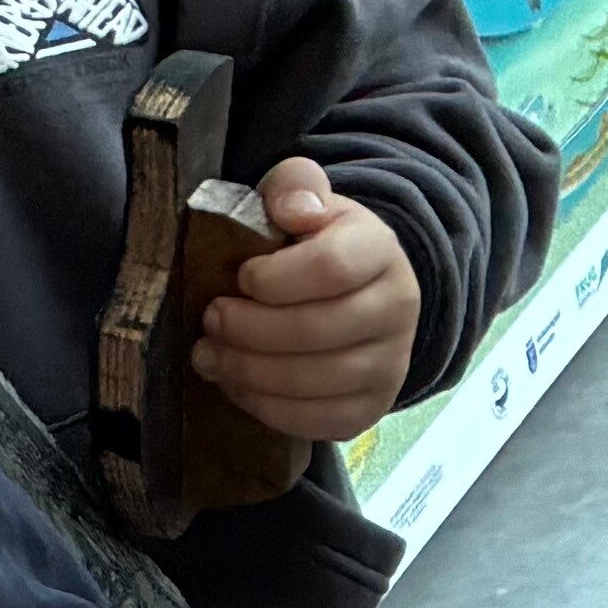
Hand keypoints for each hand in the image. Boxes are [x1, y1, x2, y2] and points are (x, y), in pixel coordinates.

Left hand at [192, 161, 420, 441]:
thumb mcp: (304, 200)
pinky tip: (236, 385)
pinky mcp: (368, 410)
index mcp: (380, 251)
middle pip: (315, 331)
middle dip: (248, 329)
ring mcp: (389, 365)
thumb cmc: (314, 244)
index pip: (331, 268)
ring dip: (247, 372)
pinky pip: (314, 421)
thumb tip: (292, 209)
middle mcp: (398, 310)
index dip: (274, 278)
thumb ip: (295, 186)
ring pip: (312, 382)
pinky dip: (264, 407)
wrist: (352, 293)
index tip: (242, 277)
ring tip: (210, 354)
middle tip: (210, 320)